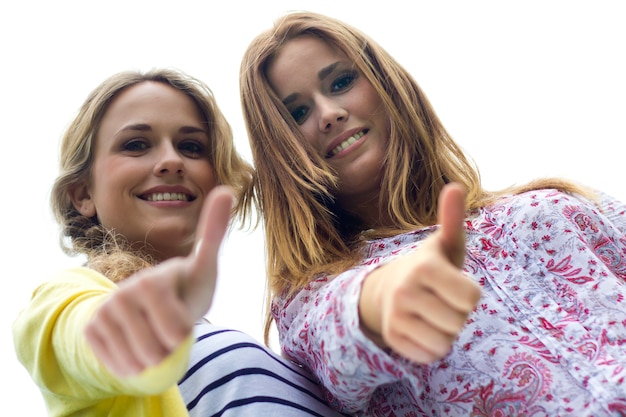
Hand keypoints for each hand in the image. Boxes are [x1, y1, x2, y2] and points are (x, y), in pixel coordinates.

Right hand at [84, 186, 234, 376]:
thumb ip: (214, 232)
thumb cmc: (187, 287)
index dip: (184, 333)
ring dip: (153, 359)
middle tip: (170, 329)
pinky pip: (117, 364)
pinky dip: (132, 364)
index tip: (184, 317)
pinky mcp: (90, 330)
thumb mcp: (205, 265)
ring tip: (156, 337)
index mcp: (153, 281)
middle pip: (156, 350)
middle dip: (170, 349)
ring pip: (137, 361)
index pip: (175, 330)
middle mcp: (122, 294)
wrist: (151, 305)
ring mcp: (103, 312)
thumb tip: (226, 190)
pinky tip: (137, 346)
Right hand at [359, 182, 480, 362]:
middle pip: (460, 323)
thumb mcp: (445, 245)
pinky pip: (430, 356)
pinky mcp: (392, 338)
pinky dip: (431, 347)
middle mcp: (404, 291)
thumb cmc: (430, 267)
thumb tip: (455, 186)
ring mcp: (395, 316)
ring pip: (445, 343)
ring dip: (446, 333)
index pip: (471, 299)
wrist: (388, 288)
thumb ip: (452, 219)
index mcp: (424, 267)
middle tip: (441, 300)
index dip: (469, 294)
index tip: (454, 284)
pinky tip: (421, 328)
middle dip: (458, 315)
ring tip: (433, 314)